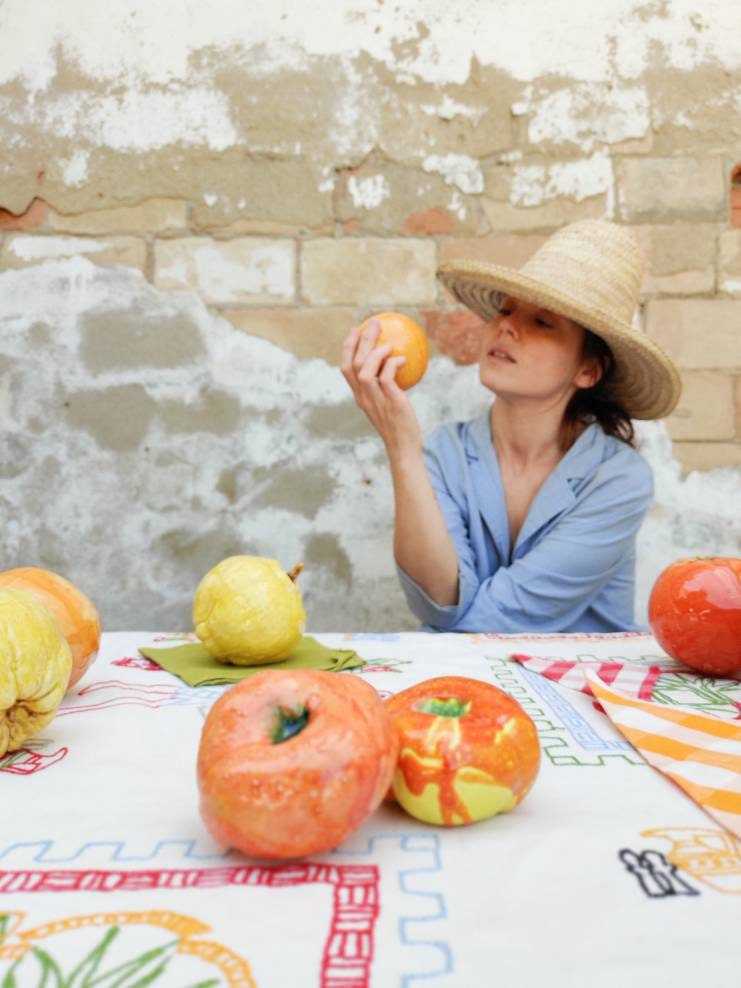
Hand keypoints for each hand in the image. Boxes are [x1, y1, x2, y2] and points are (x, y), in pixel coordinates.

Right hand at [340, 319, 422, 454]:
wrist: (403, 448)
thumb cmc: (399, 426)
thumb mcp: (388, 404)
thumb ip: (387, 387)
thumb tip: (398, 364)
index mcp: (359, 396)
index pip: (346, 368)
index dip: (348, 346)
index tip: (356, 330)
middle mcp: (363, 397)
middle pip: (353, 363)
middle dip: (361, 340)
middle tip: (373, 324)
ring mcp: (375, 400)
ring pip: (365, 369)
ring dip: (375, 352)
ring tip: (388, 343)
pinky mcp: (391, 402)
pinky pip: (387, 377)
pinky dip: (392, 364)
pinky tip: (402, 359)